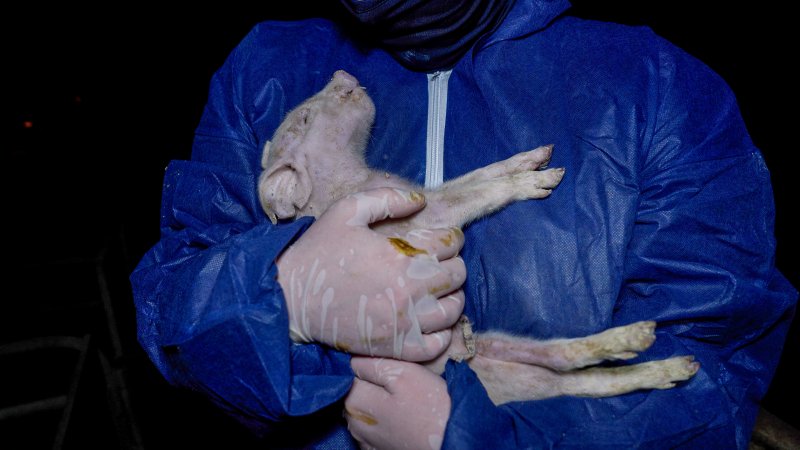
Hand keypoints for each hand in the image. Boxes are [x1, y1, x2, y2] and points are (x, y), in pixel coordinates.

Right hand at [277, 187, 465, 360]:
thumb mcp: (348, 211)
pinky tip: (429, 321)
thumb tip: (421, 201)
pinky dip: (440, 333)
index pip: (450, 245)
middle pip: (457, 276)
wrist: (291, 298)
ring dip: (451, 297)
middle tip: (440, 264)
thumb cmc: (319, 251)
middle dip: (453, 265)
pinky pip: (436, 345)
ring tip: (438, 291)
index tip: (444, 240)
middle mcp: (409, 290)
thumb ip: (387, 199)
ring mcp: (403, 323)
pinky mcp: (394, 347)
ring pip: (453, 310)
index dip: (452, 238)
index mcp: (400, 255)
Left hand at [345, 357, 449, 449]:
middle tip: (397, 380)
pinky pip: (373, 428)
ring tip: (401, 399)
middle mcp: (353, 424)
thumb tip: (352, 358)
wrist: (453, 442)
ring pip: (363, 411)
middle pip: (354, 392)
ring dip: (375, 402)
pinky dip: (381, 420)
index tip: (387, 363)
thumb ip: (372, 364)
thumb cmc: (432, 407)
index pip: (348, 372)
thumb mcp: (405, 373)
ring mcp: (365, 441)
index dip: (366, 363)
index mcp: (355, 401)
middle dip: (368, 383)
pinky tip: (400, 417)